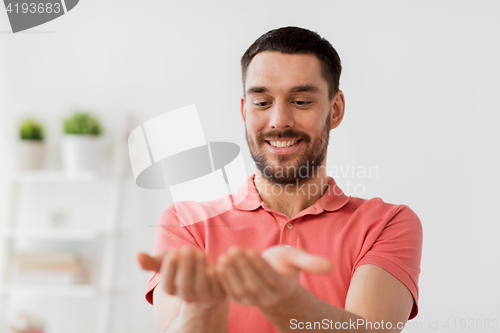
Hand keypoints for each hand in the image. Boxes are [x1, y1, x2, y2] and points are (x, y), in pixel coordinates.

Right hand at [137, 246, 225, 304]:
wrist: (206, 274)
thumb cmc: (183, 265)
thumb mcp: (168, 260)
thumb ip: (152, 261)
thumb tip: (137, 256)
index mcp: (172, 289)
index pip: (168, 285)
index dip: (170, 269)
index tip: (173, 253)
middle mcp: (187, 296)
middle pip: (184, 285)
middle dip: (185, 266)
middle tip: (187, 249)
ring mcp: (204, 297)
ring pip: (201, 286)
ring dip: (199, 267)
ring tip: (199, 252)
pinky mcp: (219, 293)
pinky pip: (218, 286)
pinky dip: (215, 274)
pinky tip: (213, 262)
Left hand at [214, 245, 332, 308]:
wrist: (271, 279)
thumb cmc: (285, 265)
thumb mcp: (297, 260)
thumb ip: (310, 263)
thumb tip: (330, 266)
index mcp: (283, 288)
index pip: (270, 278)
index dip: (260, 266)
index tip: (252, 251)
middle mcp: (268, 298)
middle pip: (254, 283)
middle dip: (243, 266)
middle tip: (234, 250)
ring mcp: (252, 300)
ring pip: (241, 288)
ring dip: (232, 272)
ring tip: (226, 255)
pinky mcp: (239, 298)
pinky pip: (230, 290)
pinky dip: (223, 278)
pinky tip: (218, 263)